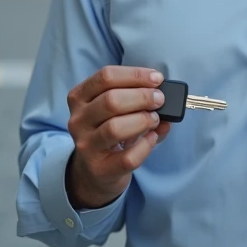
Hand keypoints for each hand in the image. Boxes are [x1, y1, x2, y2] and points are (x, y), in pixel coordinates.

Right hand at [66, 66, 171, 208]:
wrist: (94, 171)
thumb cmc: (109, 131)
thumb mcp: (117, 111)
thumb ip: (139, 100)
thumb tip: (167, 101)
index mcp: (80, 97)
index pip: (106, 76)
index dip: (135, 75)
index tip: (157, 79)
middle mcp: (78, 120)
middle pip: (111, 100)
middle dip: (142, 97)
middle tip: (159, 100)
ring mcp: (86, 146)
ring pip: (115, 128)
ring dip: (143, 120)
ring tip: (155, 120)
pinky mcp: (100, 169)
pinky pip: (127, 157)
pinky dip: (146, 145)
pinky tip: (152, 138)